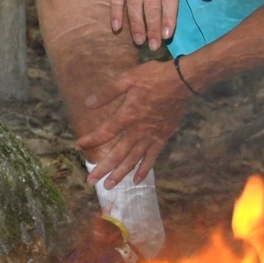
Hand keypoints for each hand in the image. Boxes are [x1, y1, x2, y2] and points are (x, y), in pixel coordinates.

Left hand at [76, 57, 194, 187]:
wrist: (184, 81)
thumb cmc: (156, 77)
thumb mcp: (129, 78)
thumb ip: (108, 92)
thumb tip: (88, 103)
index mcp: (128, 115)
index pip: (105, 132)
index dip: (91, 140)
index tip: (79, 145)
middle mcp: (138, 130)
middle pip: (117, 153)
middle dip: (103, 168)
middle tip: (91, 181)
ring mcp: (152, 136)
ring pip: (133, 159)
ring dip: (120, 173)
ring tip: (109, 186)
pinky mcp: (163, 137)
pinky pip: (152, 157)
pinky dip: (144, 169)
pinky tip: (137, 180)